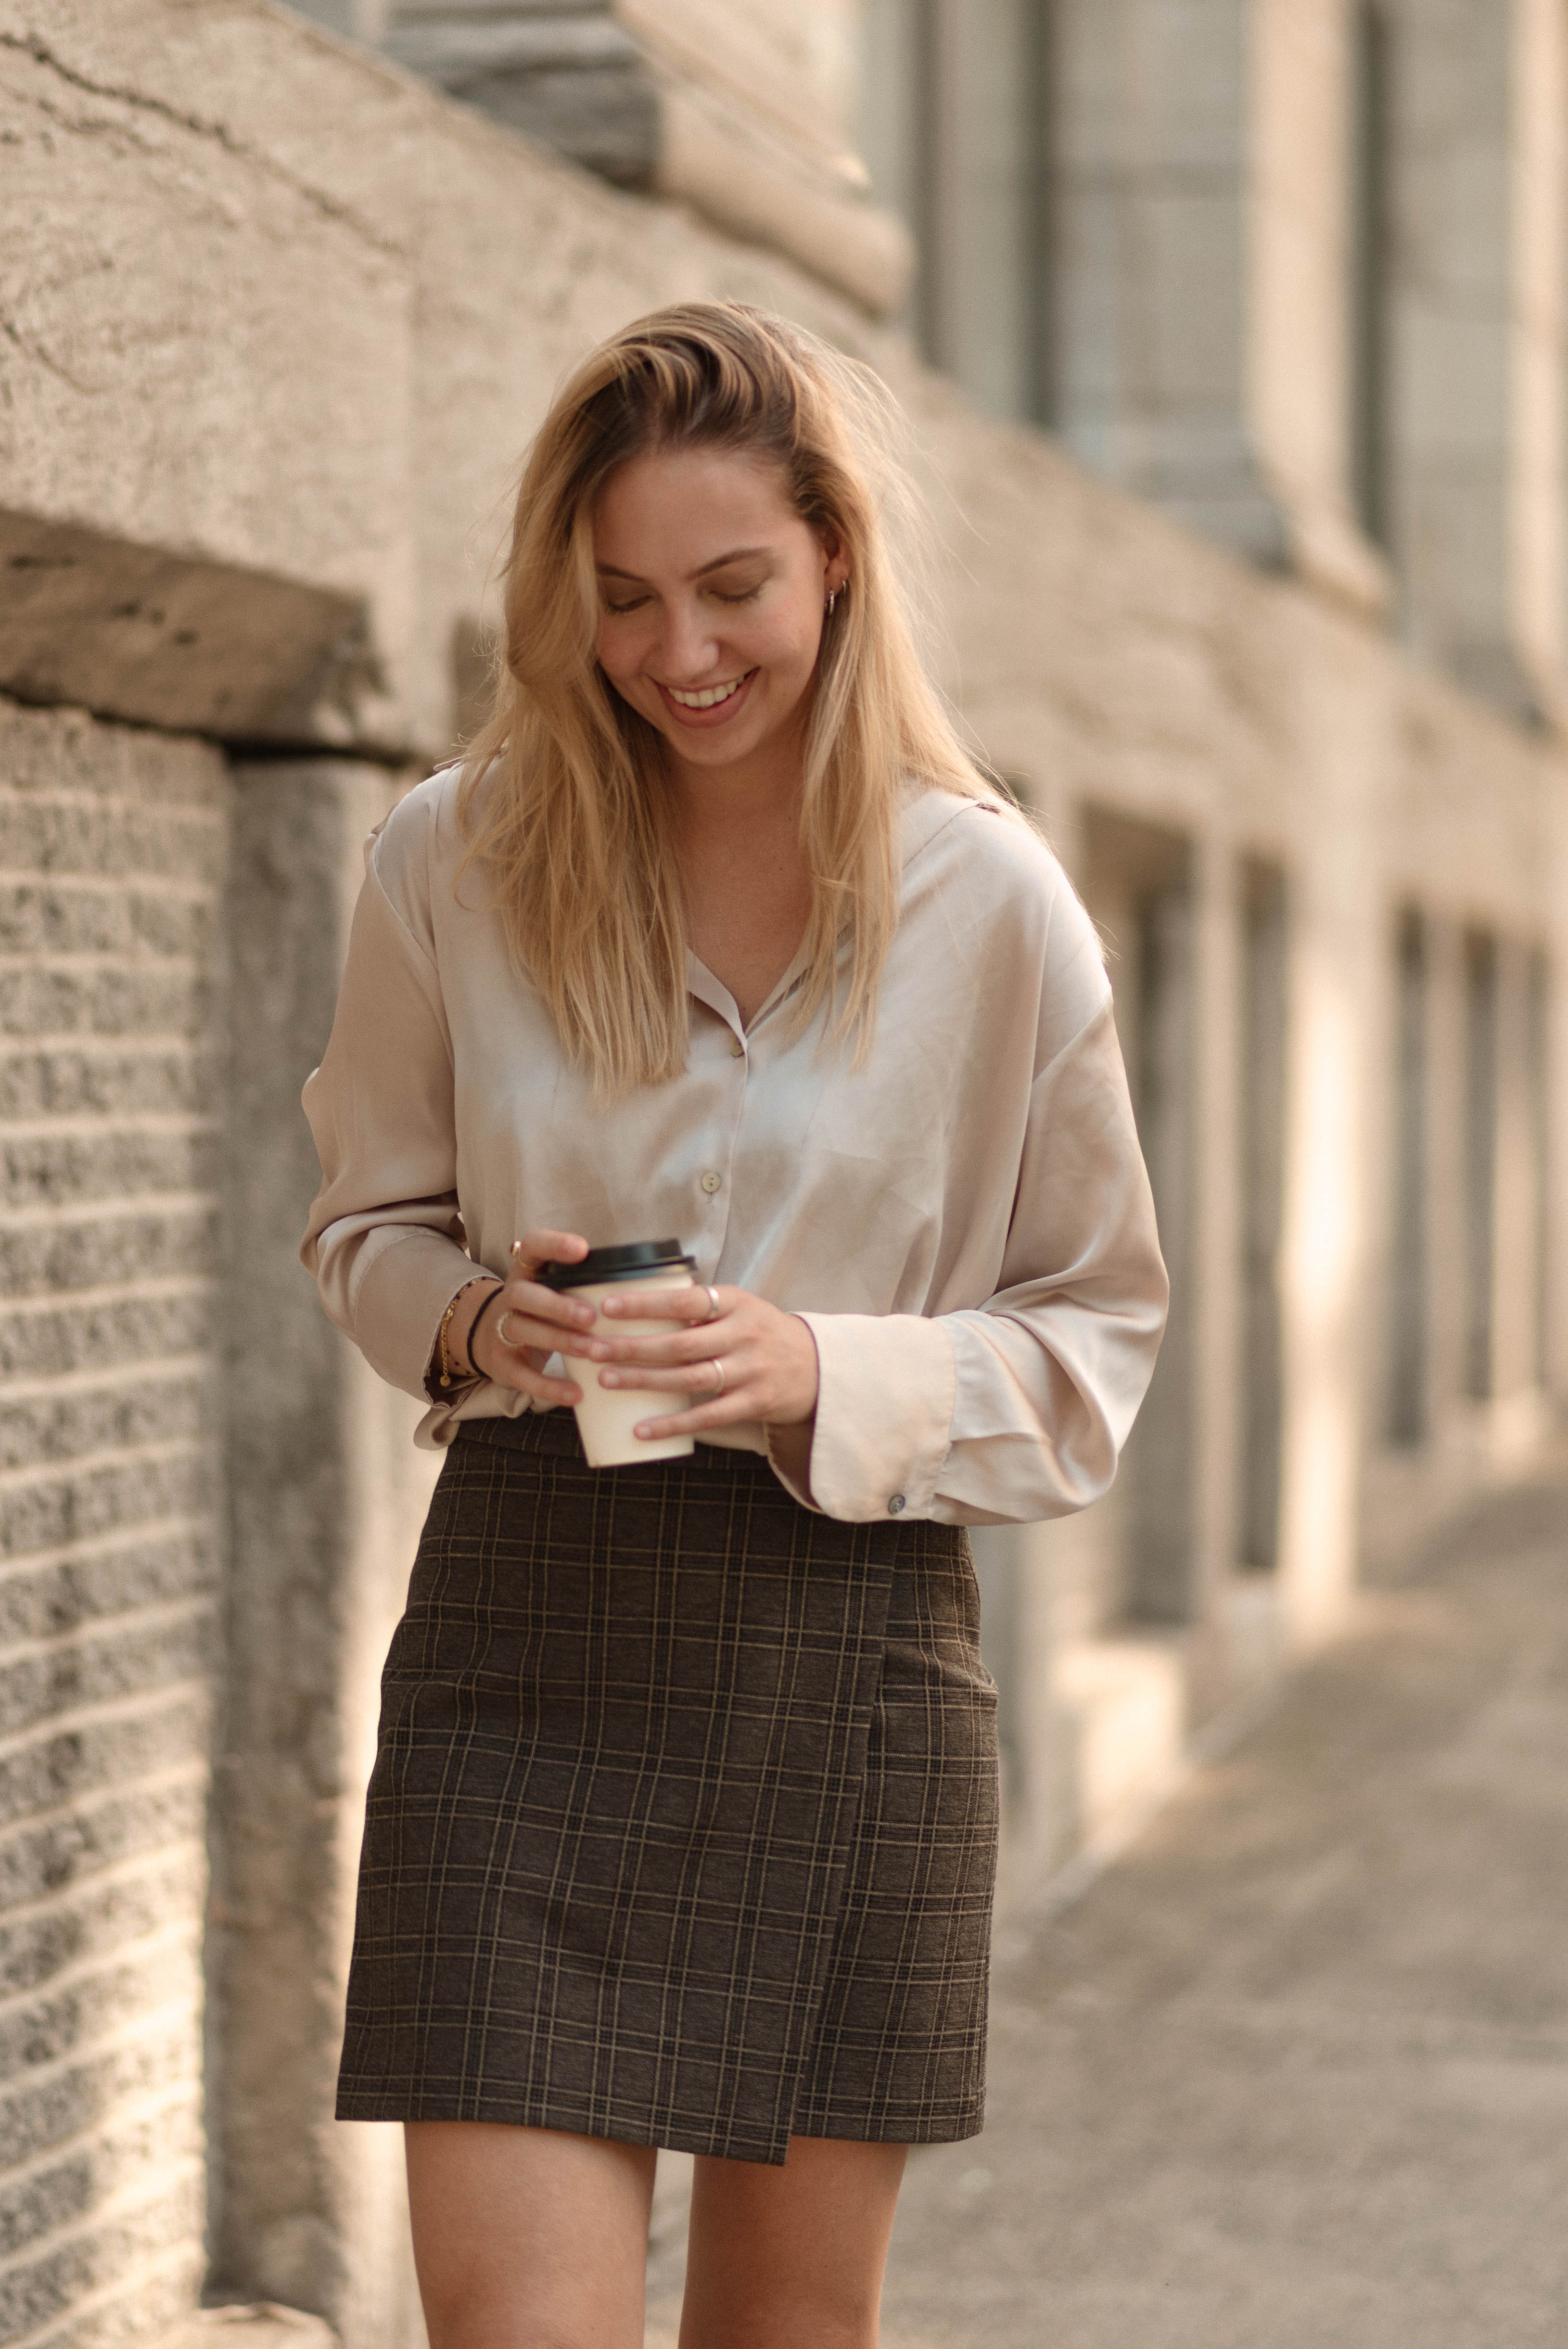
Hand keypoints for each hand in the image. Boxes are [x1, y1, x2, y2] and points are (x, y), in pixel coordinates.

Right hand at [458, 1229, 607, 1406]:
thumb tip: (647, 1278)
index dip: (554, 1245)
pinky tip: (576, 1393)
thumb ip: (584, 1282)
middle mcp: (511, 1296)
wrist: (488, 1339)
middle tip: (591, 1316)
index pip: (533, 1246)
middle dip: (558, 1305)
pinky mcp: (503, 1364)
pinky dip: (549, 1387)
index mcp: (528, 1271)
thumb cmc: (542, 1310)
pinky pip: (523, 1376)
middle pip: (525, 1294)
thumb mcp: (554, 1288)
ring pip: (523, 1330)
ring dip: (559, 1340)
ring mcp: (502, 1330)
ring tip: (591, 1350)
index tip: (582, 1249)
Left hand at [595, 1281, 819, 1441]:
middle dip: (631, 1347)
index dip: (645, 1304)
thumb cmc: (761, 1333)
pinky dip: (672, 1424)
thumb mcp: (739, 1307)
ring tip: (605, 1380)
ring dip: (643, 1380)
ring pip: (688, 1378)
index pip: (685, 1301)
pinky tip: (641, 1429)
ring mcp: (751, 1370)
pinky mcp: (754, 1402)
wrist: (816, 1366)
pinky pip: (707, 1416)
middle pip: (679, 1343)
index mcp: (736, 1303)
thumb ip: (699, 1307)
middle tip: (592, 1348)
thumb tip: (635, 1303)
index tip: (607, 1307)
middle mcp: (744, 1334)